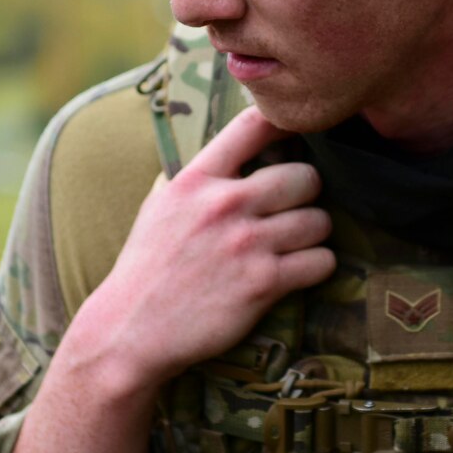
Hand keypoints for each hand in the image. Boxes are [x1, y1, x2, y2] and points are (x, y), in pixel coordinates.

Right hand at [58, 106, 333, 393]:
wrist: (131, 331)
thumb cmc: (146, 268)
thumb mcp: (159, 205)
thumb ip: (194, 177)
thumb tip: (224, 151)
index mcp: (196, 179)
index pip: (253, 125)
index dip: (285, 122)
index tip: (297, 132)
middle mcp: (224, 205)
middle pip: (304, 177)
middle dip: (307, 194)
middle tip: (295, 209)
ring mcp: (246, 244)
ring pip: (319, 221)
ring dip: (314, 234)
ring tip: (297, 244)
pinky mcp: (263, 283)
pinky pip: (321, 261)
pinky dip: (317, 267)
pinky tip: (299, 271)